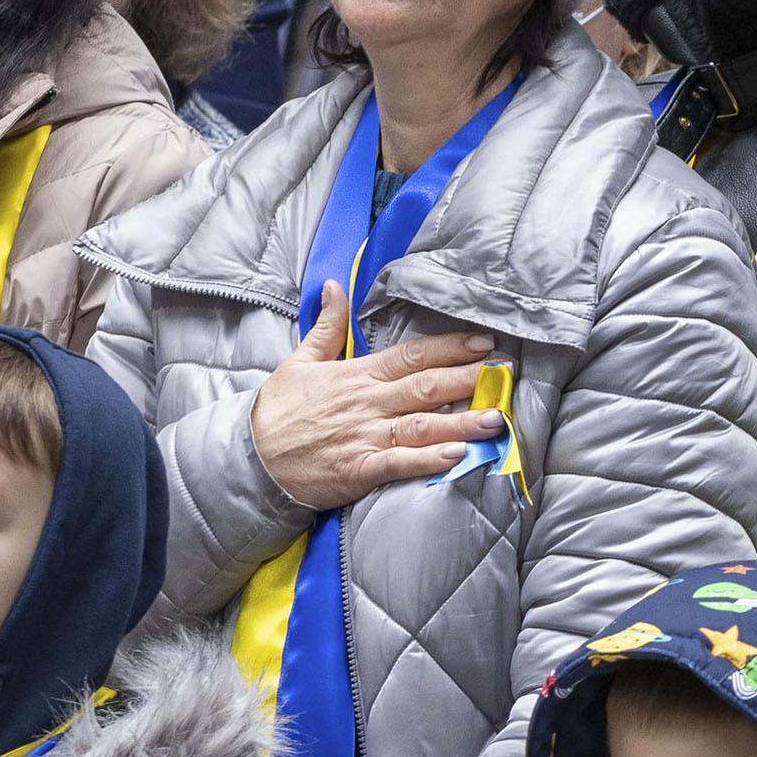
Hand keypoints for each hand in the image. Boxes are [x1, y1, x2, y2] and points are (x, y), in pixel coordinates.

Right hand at [248, 283, 498, 510]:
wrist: (250, 459)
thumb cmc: (278, 412)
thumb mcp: (299, 360)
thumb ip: (327, 326)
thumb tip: (335, 286)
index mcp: (357, 376)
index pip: (411, 356)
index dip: (449, 347)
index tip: (483, 341)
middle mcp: (367, 404)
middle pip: (426, 386)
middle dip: (469, 378)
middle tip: (506, 372)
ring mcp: (365, 437)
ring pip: (421, 426)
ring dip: (461, 422)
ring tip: (497, 418)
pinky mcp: (359, 470)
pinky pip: (399, 463)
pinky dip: (428, 460)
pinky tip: (457, 458)